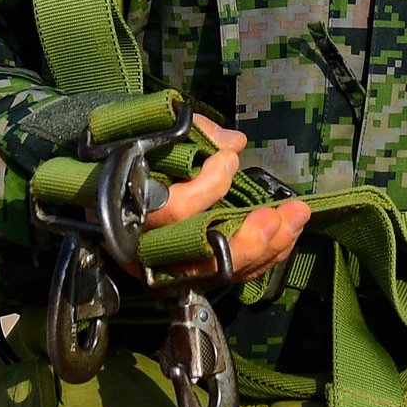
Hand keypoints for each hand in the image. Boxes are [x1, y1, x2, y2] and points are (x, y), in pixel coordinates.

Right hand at [137, 113, 309, 286]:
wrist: (111, 182)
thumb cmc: (135, 156)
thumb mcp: (156, 135)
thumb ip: (196, 134)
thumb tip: (234, 142)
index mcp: (132, 211)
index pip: (174, 210)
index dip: (208, 186)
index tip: (229, 159)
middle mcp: (148, 249)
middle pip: (201, 260)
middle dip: (247, 240)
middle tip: (277, 214)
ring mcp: (170, 265)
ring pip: (221, 271)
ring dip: (266, 247)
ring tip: (296, 217)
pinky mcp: (192, 271)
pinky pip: (231, 272)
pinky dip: (264, 256)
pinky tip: (287, 232)